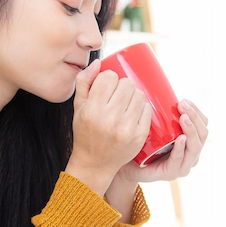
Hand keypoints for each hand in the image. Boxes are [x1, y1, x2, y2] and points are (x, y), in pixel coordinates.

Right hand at [66, 60, 152, 194]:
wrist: (95, 163)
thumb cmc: (85, 132)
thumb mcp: (78, 108)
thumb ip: (84, 82)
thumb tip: (98, 63)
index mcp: (93, 110)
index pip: (108, 77)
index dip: (108, 78)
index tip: (106, 86)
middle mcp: (110, 118)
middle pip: (126, 84)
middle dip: (122, 86)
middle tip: (118, 95)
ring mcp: (126, 128)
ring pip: (139, 94)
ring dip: (133, 95)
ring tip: (126, 103)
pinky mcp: (139, 135)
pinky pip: (147, 109)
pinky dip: (142, 107)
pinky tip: (133, 112)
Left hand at [116, 99, 208, 184]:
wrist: (125, 165)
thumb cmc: (140, 143)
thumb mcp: (154, 123)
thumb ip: (159, 109)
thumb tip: (152, 81)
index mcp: (190, 140)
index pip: (203, 123)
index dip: (197, 111)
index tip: (184, 100)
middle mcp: (190, 154)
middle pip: (203, 134)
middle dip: (194, 117)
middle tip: (182, 105)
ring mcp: (182, 166)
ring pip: (195, 147)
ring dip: (190, 131)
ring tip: (183, 118)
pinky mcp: (170, 174)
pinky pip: (178, 162)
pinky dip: (180, 150)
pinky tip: (180, 139)